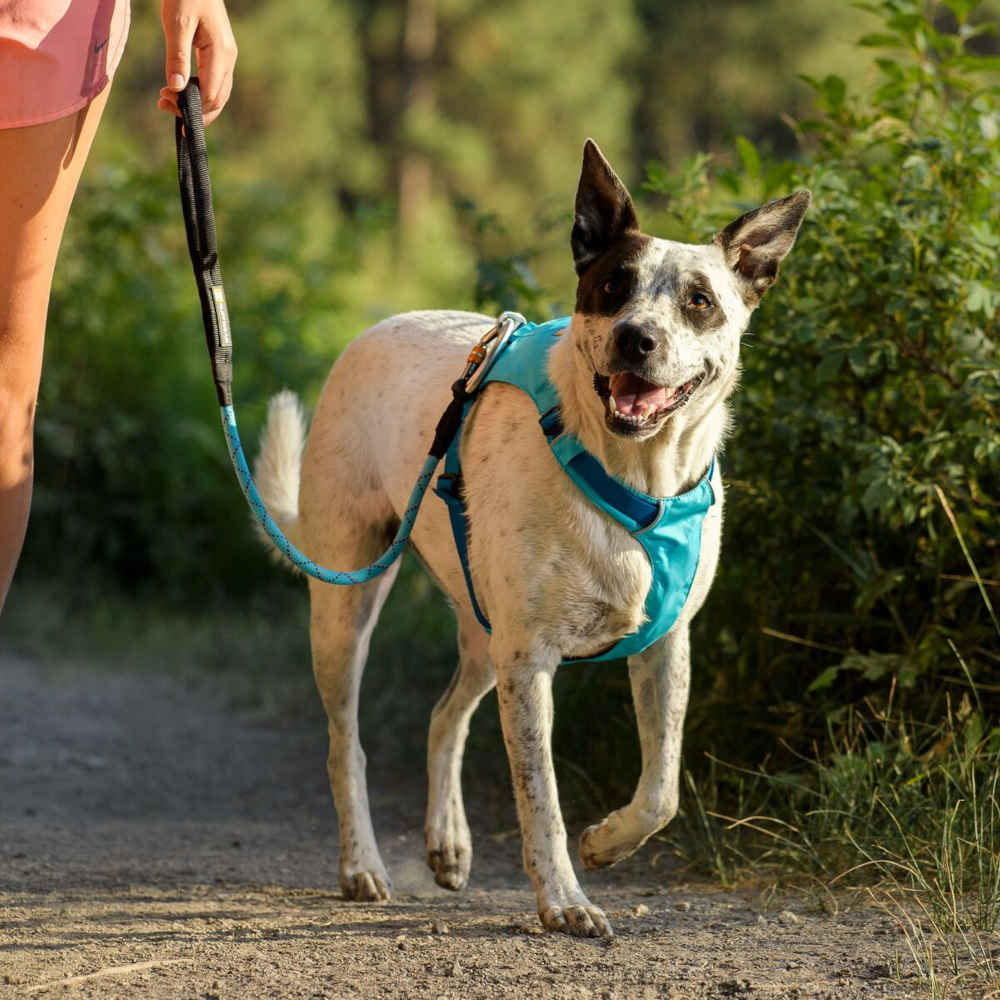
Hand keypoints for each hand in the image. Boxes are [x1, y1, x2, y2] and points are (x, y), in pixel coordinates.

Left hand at [157, 0, 236, 125]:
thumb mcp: (176, 23)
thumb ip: (177, 56)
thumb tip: (176, 88)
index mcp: (221, 53)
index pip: (210, 93)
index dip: (191, 106)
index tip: (166, 103)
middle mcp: (228, 59)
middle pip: (218, 100)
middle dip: (194, 110)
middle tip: (164, 106)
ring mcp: (226, 58)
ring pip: (218, 95)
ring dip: (197, 104)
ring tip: (169, 101)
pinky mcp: (219, 55)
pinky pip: (214, 83)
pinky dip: (199, 93)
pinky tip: (181, 90)